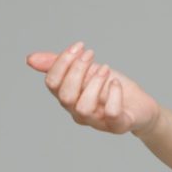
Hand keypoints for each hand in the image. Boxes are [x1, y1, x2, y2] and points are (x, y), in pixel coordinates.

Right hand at [26, 41, 159, 135]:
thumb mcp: (88, 71)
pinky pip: (111, 114)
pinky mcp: (119, 125)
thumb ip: (61, 65)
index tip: (79, 46)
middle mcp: (79, 113)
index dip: (62, 62)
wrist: (141, 107)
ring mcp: (98, 122)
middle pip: (65, 95)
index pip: (52, 83)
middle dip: (77, 70)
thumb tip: (30, 59)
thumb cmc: (112, 88)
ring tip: (105, 69)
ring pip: (83, 108)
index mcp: (69, 97)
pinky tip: (116, 83)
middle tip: (91, 54)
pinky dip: (113, 95)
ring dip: (94, 83)